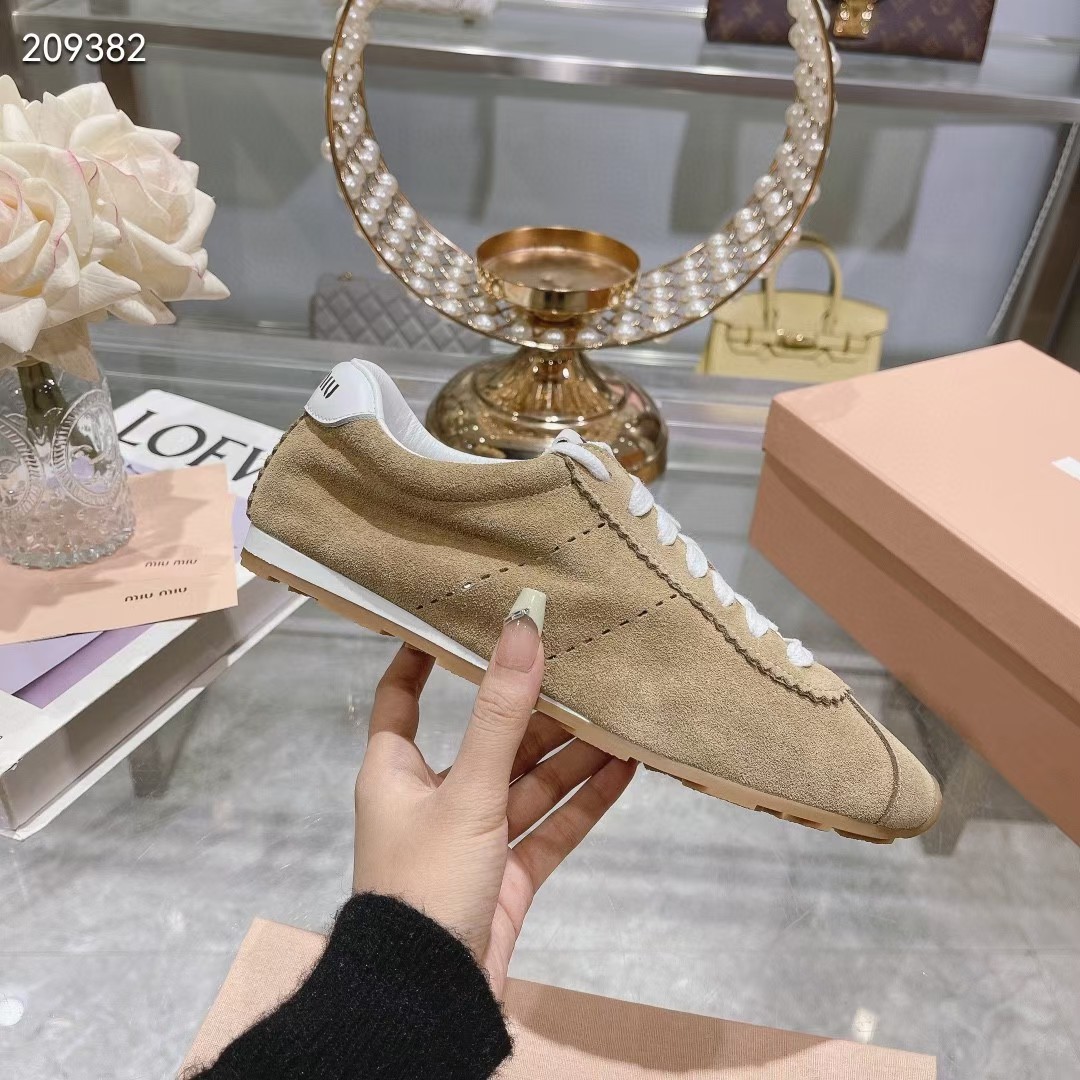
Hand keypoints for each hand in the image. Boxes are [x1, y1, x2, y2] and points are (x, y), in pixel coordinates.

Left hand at [352, 589, 636, 994]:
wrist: (426, 998)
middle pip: (488, 740)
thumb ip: (500, 713)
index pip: (404, 697)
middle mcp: (433, 798)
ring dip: (571, 754)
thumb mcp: (467, 790)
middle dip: (535, 710)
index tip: (458, 619)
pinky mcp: (507, 876)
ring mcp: (473, 839)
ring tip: (619, 715)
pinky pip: (549, 827)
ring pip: (527, 783)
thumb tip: (521, 628)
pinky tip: (624, 770)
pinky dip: (583, 801)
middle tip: (581, 668)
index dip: (426, 658)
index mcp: (396, 771)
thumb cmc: (424, 884)